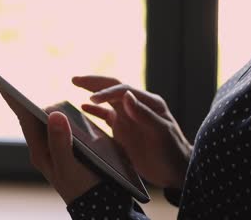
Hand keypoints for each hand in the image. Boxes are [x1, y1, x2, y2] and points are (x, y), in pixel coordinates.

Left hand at [0, 87, 99, 203]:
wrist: (102, 206)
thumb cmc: (83, 189)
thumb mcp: (69, 166)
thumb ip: (60, 141)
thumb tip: (53, 113)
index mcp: (41, 151)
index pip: (25, 119)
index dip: (13, 99)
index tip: (1, 81)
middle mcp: (46, 147)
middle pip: (34, 117)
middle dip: (25, 98)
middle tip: (15, 79)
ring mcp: (59, 147)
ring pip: (48, 121)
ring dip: (44, 106)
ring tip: (34, 90)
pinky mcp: (72, 147)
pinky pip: (63, 126)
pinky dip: (62, 115)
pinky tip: (64, 110)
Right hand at [73, 76, 192, 188]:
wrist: (175, 171)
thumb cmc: (172, 151)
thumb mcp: (161, 133)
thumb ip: (144, 114)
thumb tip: (126, 95)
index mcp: (148, 102)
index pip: (123, 91)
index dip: (107, 92)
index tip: (92, 98)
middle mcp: (137, 106)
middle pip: (113, 88)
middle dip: (94, 82)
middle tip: (75, 79)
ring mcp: (128, 118)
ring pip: (107, 101)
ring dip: (92, 92)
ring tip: (75, 84)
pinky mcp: (122, 130)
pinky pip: (105, 117)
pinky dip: (94, 111)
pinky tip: (82, 107)